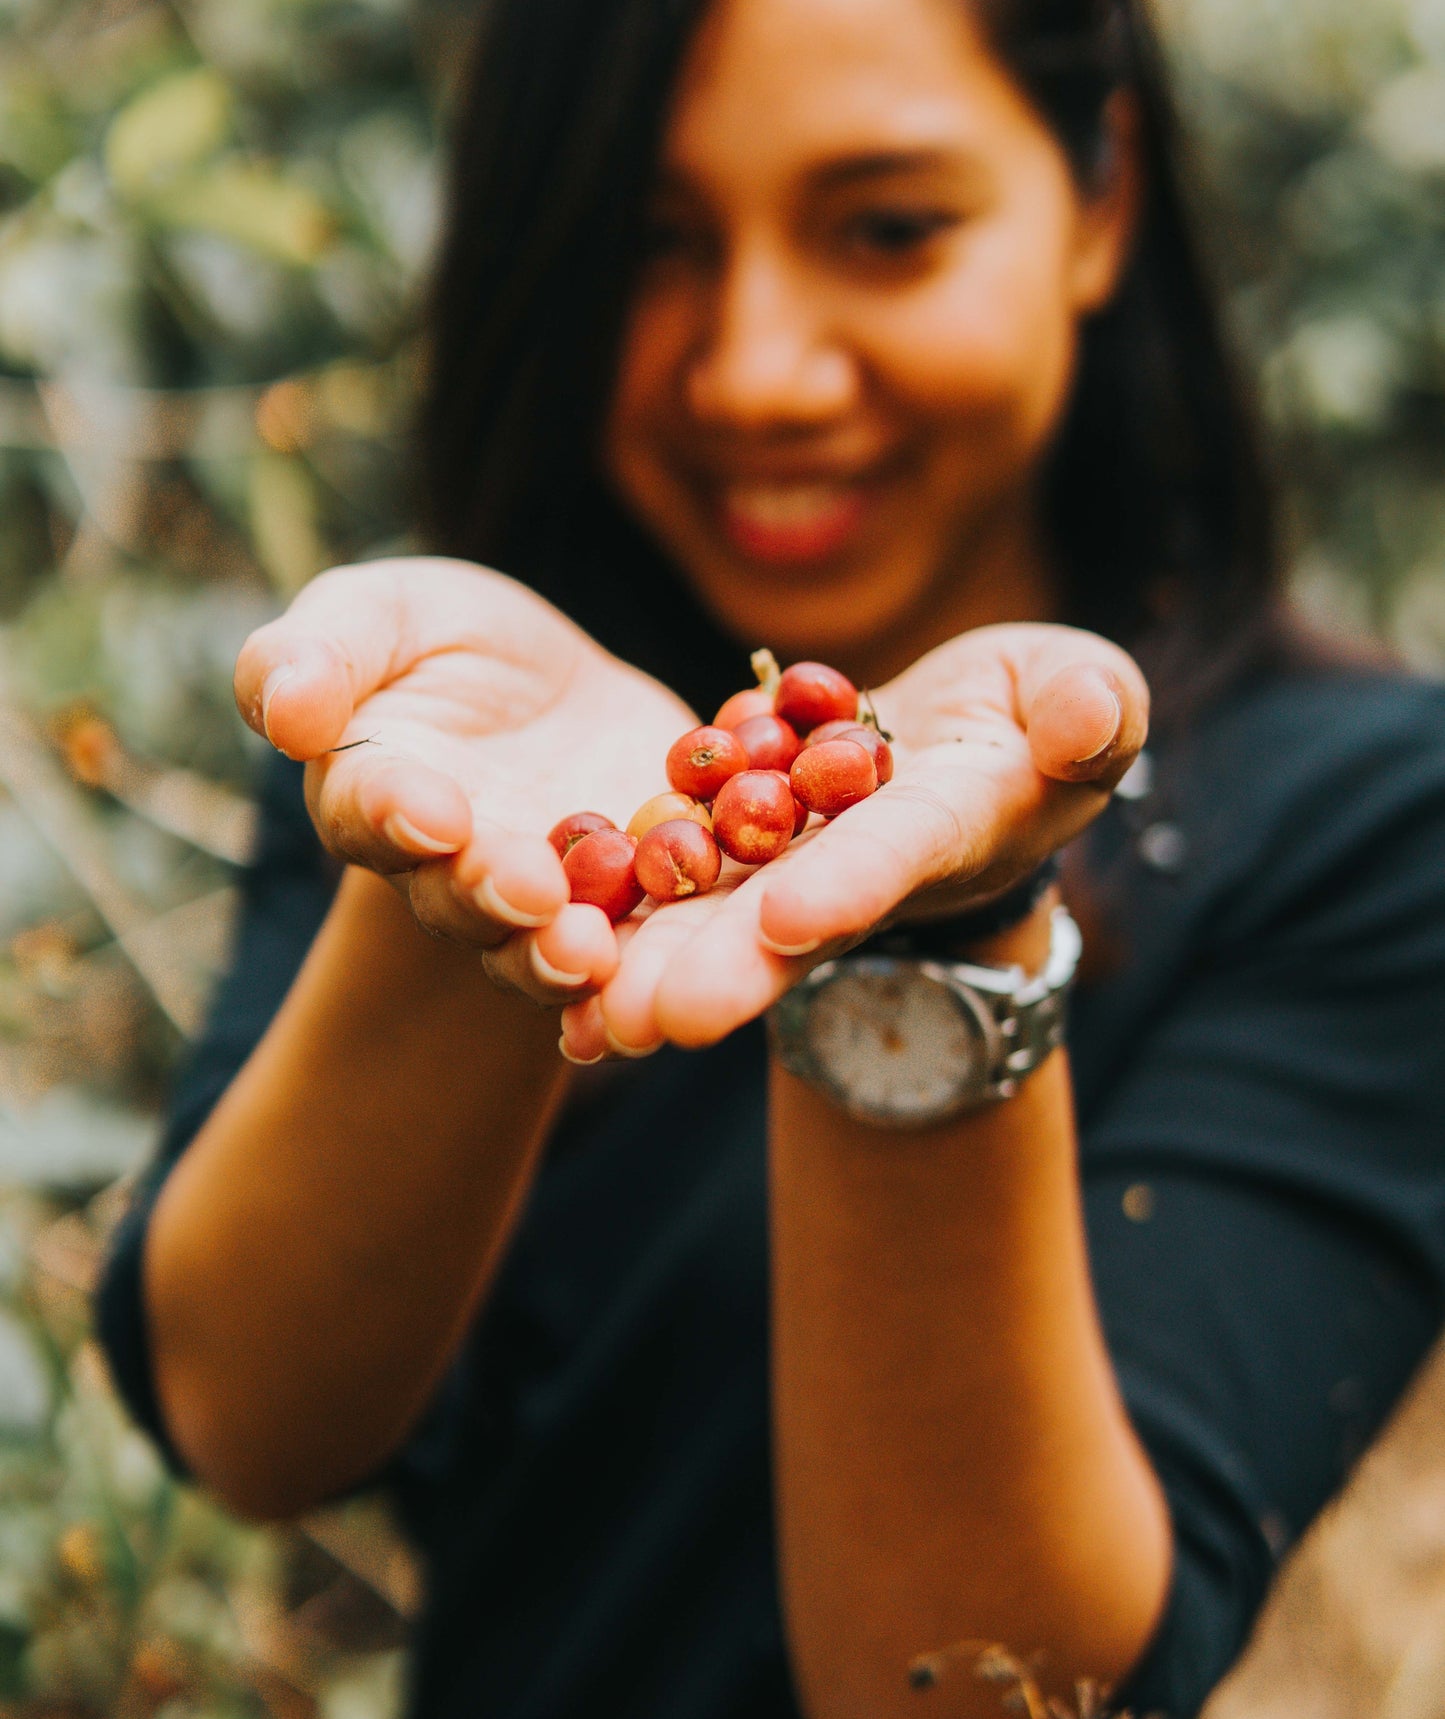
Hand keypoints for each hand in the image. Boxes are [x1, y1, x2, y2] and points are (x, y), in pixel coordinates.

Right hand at [233, 558, 696, 1005]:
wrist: (553, 693)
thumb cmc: (440, 641)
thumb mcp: (380, 613)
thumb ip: (316, 653)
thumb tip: (282, 712)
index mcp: (375, 794)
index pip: (373, 809)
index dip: (397, 814)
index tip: (431, 811)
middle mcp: (451, 871)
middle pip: (461, 898)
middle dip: (493, 897)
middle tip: (528, 892)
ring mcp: (544, 902)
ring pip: (543, 945)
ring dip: (562, 955)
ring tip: (590, 951)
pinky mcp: (630, 908)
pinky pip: (641, 944)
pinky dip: (654, 961)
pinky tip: (680, 968)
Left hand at [562, 623, 1145, 1058]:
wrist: (971, 743)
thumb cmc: (1045, 713)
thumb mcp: (1084, 697)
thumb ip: (1093, 709)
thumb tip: (1089, 721)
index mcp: (950, 825)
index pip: (897, 855)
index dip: (851, 886)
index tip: (792, 917)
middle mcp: (859, 866)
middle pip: (786, 920)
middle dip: (724, 970)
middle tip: (649, 1020)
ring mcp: (791, 862)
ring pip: (712, 914)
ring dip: (651, 965)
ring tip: (582, 1016)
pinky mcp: (734, 841)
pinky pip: (670, 876)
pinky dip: (615, 915)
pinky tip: (540, 952)